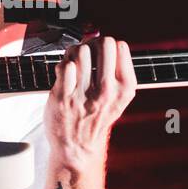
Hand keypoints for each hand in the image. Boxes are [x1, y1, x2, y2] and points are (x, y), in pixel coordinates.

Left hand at [44, 36, 136, 171]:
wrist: (77, 148)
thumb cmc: (97, 118)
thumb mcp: (119, 99)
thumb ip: (119, 70)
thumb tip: (107, 40)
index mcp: (125, 89)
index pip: (120, 46)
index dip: (107, 44)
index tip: (100, 52)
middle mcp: (107, 91)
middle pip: (103, 43)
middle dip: (93, 43)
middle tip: (87, 52)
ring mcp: (84, 94)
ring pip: (82, 51)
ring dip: (75, 52)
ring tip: (74, 62)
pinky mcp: (62, 98)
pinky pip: (64, 65)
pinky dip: (63, 64)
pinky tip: (65, 73)